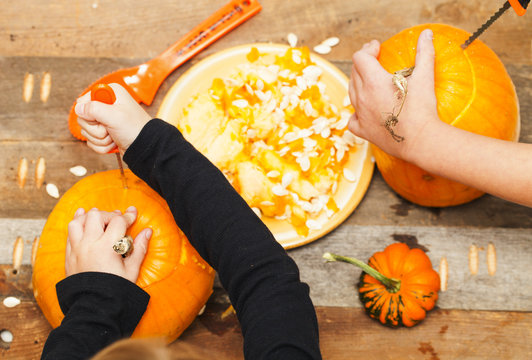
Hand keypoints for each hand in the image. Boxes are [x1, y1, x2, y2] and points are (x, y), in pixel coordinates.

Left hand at [65, 206, 151, 282]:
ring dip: (89, 217)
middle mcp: (89, 245)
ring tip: (98, 218)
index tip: (133, 215)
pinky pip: (69, 234)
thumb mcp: (132, 270)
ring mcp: (77, 250)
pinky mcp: (69, 256)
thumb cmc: (115, 290)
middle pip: (96, 216)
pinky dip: (77, 224)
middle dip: (109, 215)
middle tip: (117, 220)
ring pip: (78, 221)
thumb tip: (147, 232)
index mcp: (107, 247)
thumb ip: (140, 248)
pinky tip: (82, 220)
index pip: (118, 221)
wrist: (94, 307)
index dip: (128, 216)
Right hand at [74, 83, 150, 154]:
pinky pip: (92, 142)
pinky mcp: (104, 133)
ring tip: (115, 136)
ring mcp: (104, 120)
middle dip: (96, 130)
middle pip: (82, 119)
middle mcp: (105, 105)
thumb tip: (78, 108)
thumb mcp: (115, 116)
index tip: (101, 118)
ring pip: (86, 132)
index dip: (88, 113)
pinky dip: (102, 146)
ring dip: (101, 139)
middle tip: (110, 129)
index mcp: (109, 93)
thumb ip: (94, 109)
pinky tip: (114, 143)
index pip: (82, 102)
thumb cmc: (136, 129)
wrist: (146, 147)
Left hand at [348, 29, 438, 161]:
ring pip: (351, 93)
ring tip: (369, 81)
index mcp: (373, 81)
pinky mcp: (363, 131)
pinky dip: (355, 113)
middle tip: (373, 60)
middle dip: (362, 63)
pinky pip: (352, 120)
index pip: (360, 57)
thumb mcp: (424, 77)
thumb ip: (424, 53)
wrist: (420, 140)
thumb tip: (426, 34)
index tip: (377, 48)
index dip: (367, 49)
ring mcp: (360, 115)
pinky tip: (363, 111)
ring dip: (358, 83)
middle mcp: (362, 97)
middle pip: (354, 73)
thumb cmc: (422, 109)